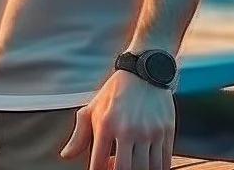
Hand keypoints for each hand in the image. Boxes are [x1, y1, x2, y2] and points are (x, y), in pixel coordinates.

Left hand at [60, 70, 174, 169]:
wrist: (144, 73)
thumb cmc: (116, 93)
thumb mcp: (92, 109)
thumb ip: (78, 135)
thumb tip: (66, 155)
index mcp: (106, 124)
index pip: (98, 162)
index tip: (100, 169)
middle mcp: (128, 129)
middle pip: (125, 169)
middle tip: (114, 167)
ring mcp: (149, 132)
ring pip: (146, 169)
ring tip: (130, 165)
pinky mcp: (167, 132)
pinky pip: (164, 162)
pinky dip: (155, 169)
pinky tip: (146, 164)